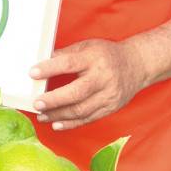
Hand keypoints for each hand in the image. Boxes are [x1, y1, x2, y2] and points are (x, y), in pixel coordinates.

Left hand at [29, 39, 145, 129]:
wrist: (137, 65)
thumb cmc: (107, 54)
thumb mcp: (87, 46)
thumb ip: (66, 54)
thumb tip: (41, 62)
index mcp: (94, 58)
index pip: (69, 63)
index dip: (49, 69)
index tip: (32, 73)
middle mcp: (103, 77)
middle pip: (76, 92)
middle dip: (54, 100)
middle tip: (36, 103)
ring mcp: (108, 95)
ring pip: (81, 110)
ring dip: (58, 115)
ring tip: (41, 115)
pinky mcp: (111, 108)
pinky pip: (89, 119)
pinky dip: (71, 124)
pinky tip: (56, 124)